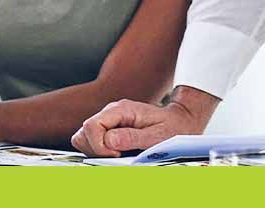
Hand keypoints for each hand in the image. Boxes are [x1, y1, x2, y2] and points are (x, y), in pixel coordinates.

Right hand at [71, 86, 217, 156]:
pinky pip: (92, 141)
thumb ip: (132, 137)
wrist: (180, 120)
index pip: (92, 126)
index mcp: (122, 109)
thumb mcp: (157, 135)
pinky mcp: (109, 128)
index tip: (116, 155)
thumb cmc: (172, 127)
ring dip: (96, 151)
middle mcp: (112, 112)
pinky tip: (118, 153)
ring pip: (84, 138)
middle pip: (83, 133)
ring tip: (119, 154)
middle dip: (95, 149)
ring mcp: (109, 120)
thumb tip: (109, 141)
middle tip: (118, 156)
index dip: (98, 145)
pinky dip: (100, 151)